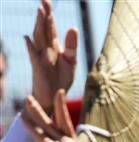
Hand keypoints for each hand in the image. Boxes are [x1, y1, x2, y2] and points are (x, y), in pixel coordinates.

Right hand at [25, 0, 78, 114]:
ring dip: (39, 26)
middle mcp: (46, 50)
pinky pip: (34, 57)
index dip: (50, 15)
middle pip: (44, 30)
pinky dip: (31, 48)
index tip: (47, 1)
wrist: (54, 96)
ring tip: (40, 12)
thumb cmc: (61, 79)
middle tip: (44, 1)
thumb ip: (72, 46)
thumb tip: (73, 27)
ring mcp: (41, 58)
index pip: (51, 28)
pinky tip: (27, 39)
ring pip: (39, 39)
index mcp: (54, 47)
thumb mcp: (70, 62)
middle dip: (44, 15)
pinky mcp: (39, 69)